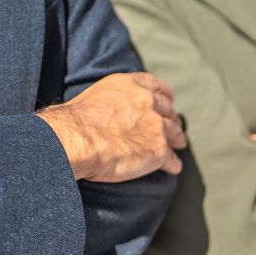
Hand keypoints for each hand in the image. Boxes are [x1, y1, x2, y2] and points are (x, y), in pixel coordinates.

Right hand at [38, 72, 186, 181]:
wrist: (78, 141)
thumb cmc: (77, 121)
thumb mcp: (97, 95)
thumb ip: (117, 99)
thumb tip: (117, 108)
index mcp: (133, 86)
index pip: (158, 87)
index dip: (165, 96)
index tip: (168, 101)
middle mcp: (149, 103)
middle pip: (169, 111)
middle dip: (171, 119)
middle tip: (171, 127)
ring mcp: (157, 127)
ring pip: (176, 134)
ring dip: (177, 140)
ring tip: (178, 145)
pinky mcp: (159, 151)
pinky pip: (172, 159)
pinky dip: (173, 164)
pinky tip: (173, 167)